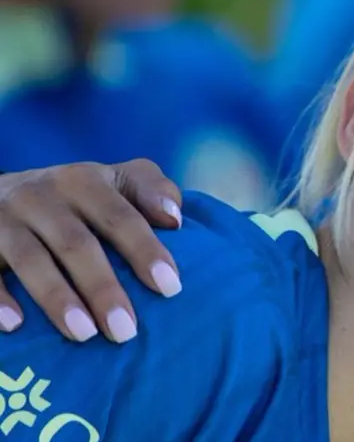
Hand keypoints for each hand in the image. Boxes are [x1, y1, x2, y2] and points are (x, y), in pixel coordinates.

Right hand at [0, 159, 182, 342]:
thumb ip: (149, 189)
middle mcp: (41, 196)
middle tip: (126, 331)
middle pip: (76, 243)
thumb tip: (175, 217)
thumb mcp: (113, 181)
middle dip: (103, 287)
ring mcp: (3, 218)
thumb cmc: (74, 198)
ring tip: (84, 334)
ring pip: (30, 258)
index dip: (145, 250)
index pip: (119, 216)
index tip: (171, 287)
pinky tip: (16, 326)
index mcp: (83, 181)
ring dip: (57, 298)